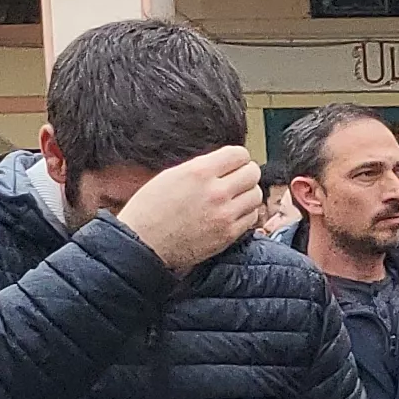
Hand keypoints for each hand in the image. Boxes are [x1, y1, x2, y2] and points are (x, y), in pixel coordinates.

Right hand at [113, 145, 269, 273]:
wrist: (142, 244)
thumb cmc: (149, 210)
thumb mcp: (171, 176)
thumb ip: (202, 168)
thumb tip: (226, 164)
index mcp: (198, 172)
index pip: (239, 154)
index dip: (237, 158)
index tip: (233, 164)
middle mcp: (215, 192)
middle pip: (253, 173)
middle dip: (245, 174)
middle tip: (236, 180)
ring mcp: (224, 214)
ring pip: (256, 195)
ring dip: (247, 194)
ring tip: (234, 198)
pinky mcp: (228, 234)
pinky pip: (252, 217)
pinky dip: (245, 213)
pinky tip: (231, 214)